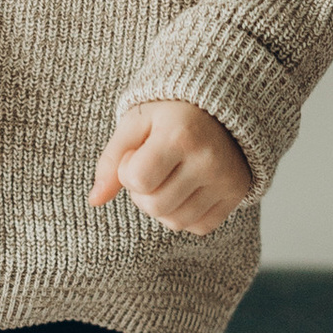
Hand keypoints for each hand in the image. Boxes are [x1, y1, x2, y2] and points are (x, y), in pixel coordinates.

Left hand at [89, 100, 251, 236]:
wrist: (221, 104)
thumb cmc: (170, 112)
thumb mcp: (136, 123)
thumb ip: (111, 160)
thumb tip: (95, 200)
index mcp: (181, 135)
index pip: (137, 180)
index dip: (127, 170)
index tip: (138, 152)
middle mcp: (208, 160)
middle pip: (154, 206)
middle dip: (142, 191)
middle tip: (152, 166)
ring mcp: (227, 180)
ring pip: (175, 222)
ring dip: (162, 205)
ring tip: (168, 177)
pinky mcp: (238, 194)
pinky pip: (199, 227)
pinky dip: (185, 214)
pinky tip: (188, 188)